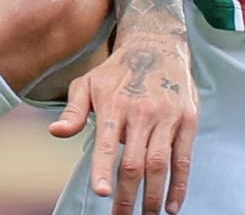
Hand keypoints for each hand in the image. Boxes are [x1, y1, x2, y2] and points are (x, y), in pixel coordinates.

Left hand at [49, 31, 197, 214]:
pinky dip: (180, 185)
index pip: (108, 143)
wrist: (157, 44)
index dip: (104, 169)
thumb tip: (56, 132)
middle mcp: (142, 111)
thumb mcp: (88, 83)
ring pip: (160, 164)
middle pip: (135, 162)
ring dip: (154, 196)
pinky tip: (172, 205)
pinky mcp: (188, 119)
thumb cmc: (118, 70)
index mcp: (114, 104)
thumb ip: (73, 111)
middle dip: (128, 196)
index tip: (102, 192)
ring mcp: (167, 116)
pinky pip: (184, 158)